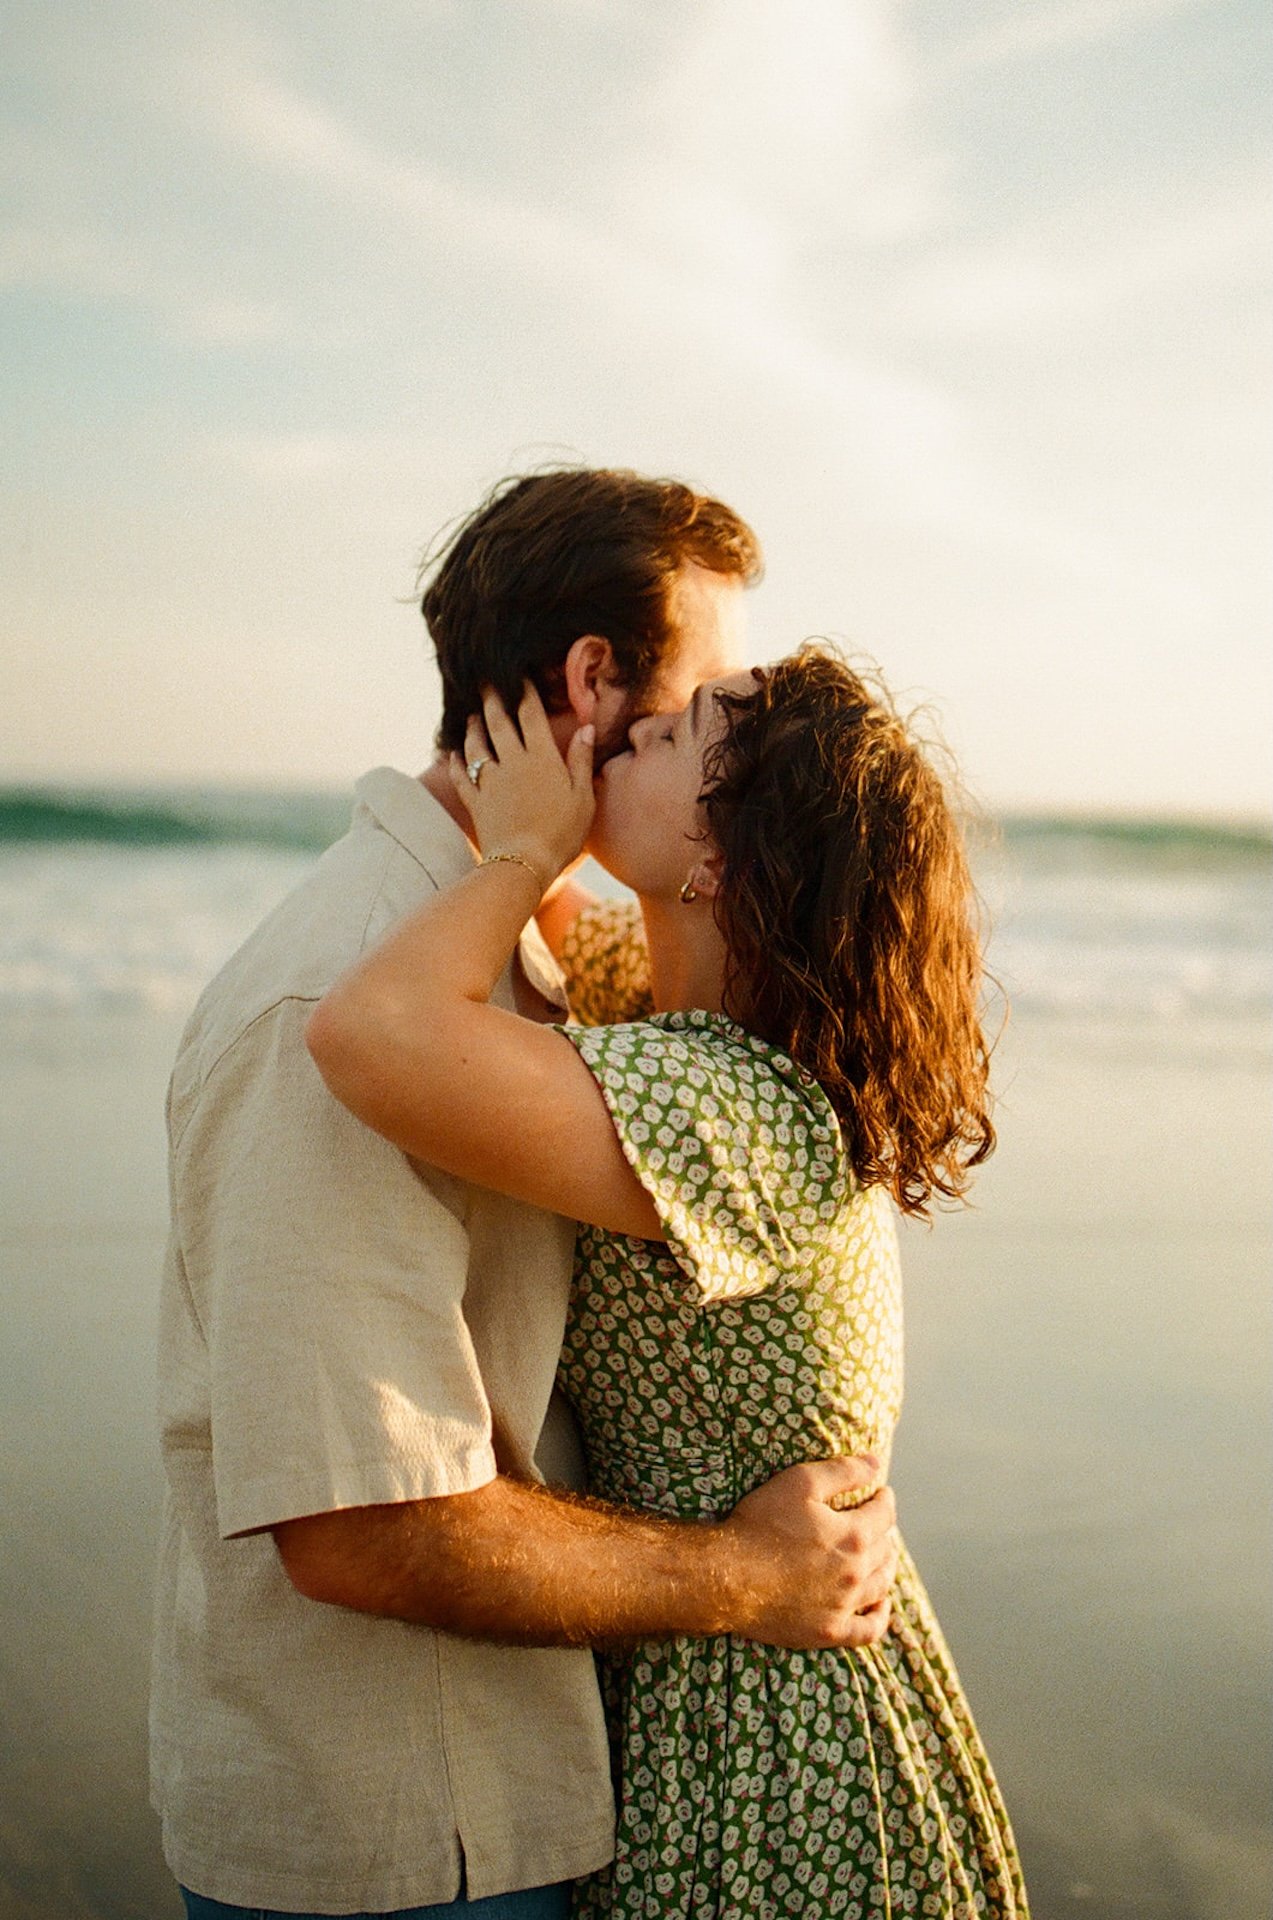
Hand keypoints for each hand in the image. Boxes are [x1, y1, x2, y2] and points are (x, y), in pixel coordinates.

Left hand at [449, 684, 594, 887]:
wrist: (523, 864)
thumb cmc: (562, 833)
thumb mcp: (583, 798)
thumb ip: (582, 761)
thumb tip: (587, 728)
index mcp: (542, 759)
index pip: (531, 715)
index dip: (525, 692)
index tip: (519, 676)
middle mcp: (513, 763)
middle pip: (498, 723)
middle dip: (491, 699)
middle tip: (484, 682)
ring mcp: (490, 782)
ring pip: (476, 746)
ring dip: (473, 729)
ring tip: (472, 717)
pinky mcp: (476, 802)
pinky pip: (462, 777)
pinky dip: (456, 763)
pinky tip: (453, 755)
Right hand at [720, 1457, 898, 1649]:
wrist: (728, 1576)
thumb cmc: (760, 1524)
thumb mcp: (800, 1482)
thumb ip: (843, 1471)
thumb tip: (877, 1463)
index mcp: (853, 1535)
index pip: (884, 1515)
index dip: (885, 1501)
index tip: (883, 1494)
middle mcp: (856, 1573)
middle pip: (884, 1549)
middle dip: (884, 1532)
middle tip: (877, 1523)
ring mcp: (843, 1606)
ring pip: (880, 1585)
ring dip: (886, 1567)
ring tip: (882, 1557)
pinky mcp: (828, 1632)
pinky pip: (868, 1630)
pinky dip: (881, 1616)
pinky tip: (881, 1605)